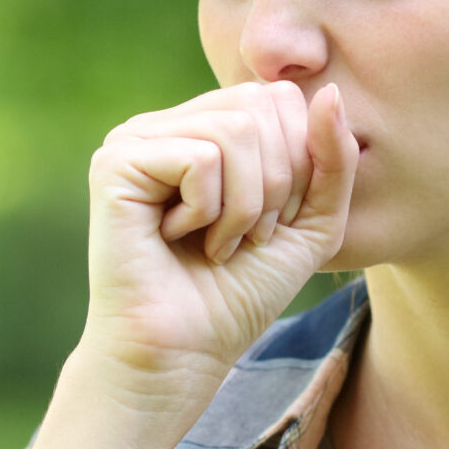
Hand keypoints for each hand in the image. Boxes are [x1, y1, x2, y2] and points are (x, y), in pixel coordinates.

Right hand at [80, 80, 356, 386]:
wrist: (180, 356)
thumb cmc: (237, 295)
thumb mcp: (311, 225)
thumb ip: (332, 161)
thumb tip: (330, 92)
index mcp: (208, 127)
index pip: (281, 97)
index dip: (298, 164)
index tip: (269, 225)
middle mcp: (168, 123)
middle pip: (262, 106)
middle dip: (275, 186)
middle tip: (242, 238)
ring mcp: (136, 138)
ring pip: (236, 130)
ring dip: (244, 206)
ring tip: (215, 243)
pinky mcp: (116, 162)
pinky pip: (203, 158)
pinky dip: (209, 211)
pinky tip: (177, 239)